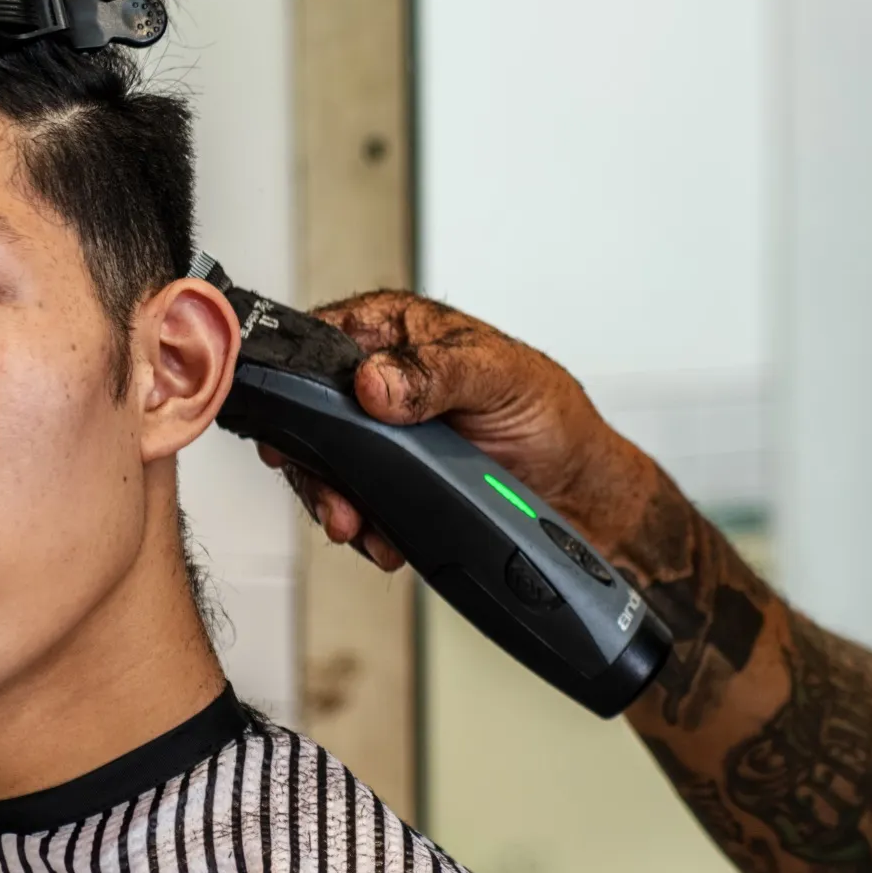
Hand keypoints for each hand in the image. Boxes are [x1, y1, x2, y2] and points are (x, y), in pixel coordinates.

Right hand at [258, 291, 634, 572]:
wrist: (579, 491)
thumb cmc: (550, 415)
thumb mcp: (498, 377)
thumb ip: (436, 373)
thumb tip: (376, 381)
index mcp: (395, 333)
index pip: (317, 342)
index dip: (293, 382)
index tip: (291, 426)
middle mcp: (381, 381)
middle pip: (309, 416)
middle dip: (313, 463)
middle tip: (335, 498)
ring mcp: (382, 437)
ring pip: (325, 467)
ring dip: (335, 503)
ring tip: (359, 527)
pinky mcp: (392, 483)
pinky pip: (356, 505)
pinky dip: (365, 528)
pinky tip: (383, 539)